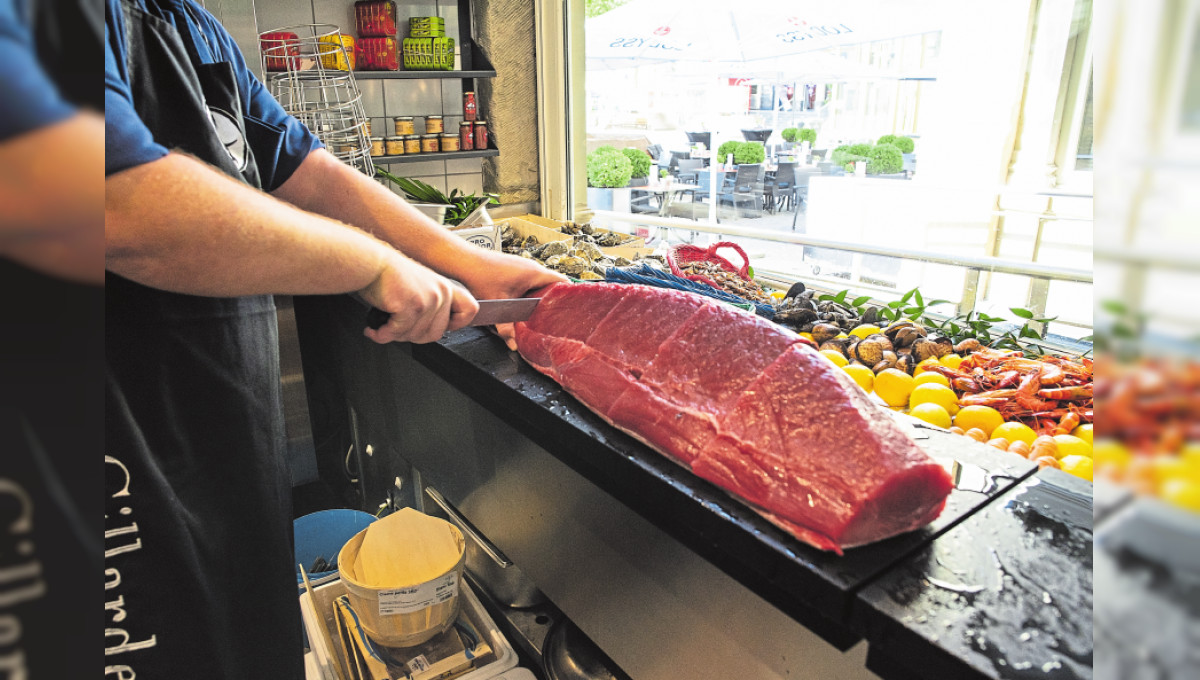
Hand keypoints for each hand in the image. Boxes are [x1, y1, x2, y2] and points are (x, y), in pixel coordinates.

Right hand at [359, 251, 478, 343]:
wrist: (370, 263)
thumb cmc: (387, 275)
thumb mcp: (419, 287)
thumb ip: (431, 307)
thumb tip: (427, 333)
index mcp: (445, 288)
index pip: (469, 311)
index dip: (457, 324)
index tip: (443, 328)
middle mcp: (441, 293)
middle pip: (436, 334)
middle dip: (412, 337)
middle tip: (396, 330)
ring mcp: (428, 300)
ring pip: (415, 336)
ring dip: (394, 336)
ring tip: (382, 327)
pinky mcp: (411, 306)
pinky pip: (398, 333)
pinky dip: (382, 335)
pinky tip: (374, 330)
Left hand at [457, 250, 568, 349]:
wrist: (463, 261)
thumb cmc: (481, 276)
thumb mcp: (498, 306)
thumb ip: (507, 328)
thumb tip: (514, 344)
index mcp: (536, 273)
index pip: (563, 282)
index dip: (569, 297)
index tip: (570, 310)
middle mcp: (532, 268)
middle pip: (551, 287)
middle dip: (551, 303)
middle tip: (552, 319)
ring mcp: (522, 267)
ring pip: (538, 285)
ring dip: (537, 299)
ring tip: (536, 314)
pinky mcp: (513, 269)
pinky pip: (527, 282)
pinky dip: (527, 294)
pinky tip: (520, 305)